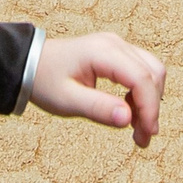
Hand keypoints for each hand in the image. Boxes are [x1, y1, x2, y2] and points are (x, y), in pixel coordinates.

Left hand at [29, 32, 166, 146]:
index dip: (149, 107)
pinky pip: (141, 70)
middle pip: (152, 73)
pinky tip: (129, 112)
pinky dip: (143, 93)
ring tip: (137, 129)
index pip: (141, 78)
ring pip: (151, 70)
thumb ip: (98, 108)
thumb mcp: (67, 100)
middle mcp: (115, 44)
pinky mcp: (117, 53)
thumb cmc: (45, 81)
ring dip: (151, 100)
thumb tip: (128, 119)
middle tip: (142, 138)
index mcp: (102, 52)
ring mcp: (117, 46)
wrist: (30, 64)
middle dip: (152, 107)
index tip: (145, 134)